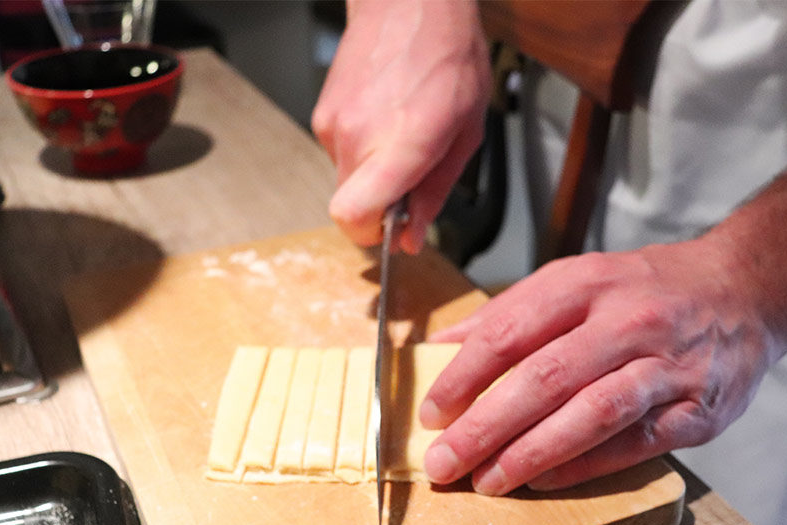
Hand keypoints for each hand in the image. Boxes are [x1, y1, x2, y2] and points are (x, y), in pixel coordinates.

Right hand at [311, 0, 490, 252]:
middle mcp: (357, 137)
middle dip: (380, 204)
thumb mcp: (464, 133)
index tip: (393, 228)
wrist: (409, 1)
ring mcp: (333, 124)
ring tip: (403, 133)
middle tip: (412, 175)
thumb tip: (411, 239)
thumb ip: (434, 193)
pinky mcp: (322, 114)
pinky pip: (340, 153)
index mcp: (400, 144)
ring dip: (373, 173)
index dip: (371, 235)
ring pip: (346, 180)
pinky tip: (386, 117)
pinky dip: (363, 149)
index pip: (354, 216)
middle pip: (351, 207)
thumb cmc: (446, 56)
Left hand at [419, 238, 779, 494]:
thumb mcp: (578, 278)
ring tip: (488, 481)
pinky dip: (585, 465)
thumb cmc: (647, 289)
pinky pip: (633, 442)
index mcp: (588, 283)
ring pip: (591, 413)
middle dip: (486, 426)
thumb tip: (444, 349)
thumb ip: (512, 312)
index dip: (463, 376)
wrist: (744, 290)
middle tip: (445, 462)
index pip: (510, 332)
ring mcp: (667, 366)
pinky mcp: (697, 409)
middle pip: (545, 377)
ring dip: (531, 453)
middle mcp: (629, 320)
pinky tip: (545, 479)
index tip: (432, 412)